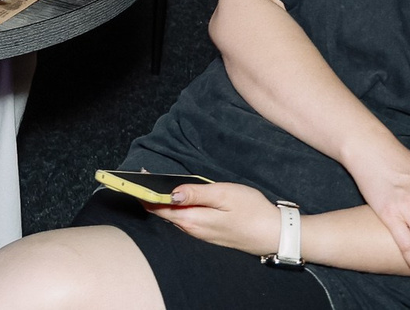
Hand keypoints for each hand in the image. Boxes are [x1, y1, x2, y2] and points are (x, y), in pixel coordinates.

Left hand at [150, 181, 279, 257]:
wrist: (273, 234)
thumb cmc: (251, 211)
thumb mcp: (224, 195)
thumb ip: (196, 193)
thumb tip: (171, 193)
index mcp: (193, 220)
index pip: (159, 209)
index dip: (145, 194)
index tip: (136, 179)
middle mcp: (193, 230)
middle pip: (164, 214)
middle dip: (151, 197)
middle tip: (143, 177)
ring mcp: (201, 234)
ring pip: (175, 217)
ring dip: (163, 203)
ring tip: (155, 185)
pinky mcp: (209, 233)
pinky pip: (185, 220)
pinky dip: (176, 209)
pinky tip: (177, 199)